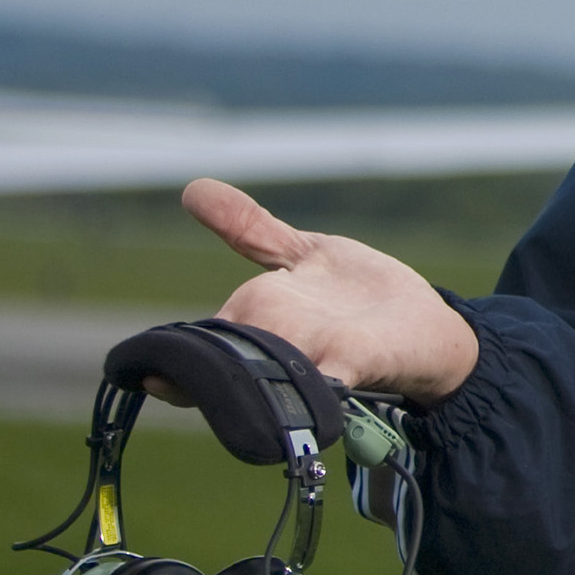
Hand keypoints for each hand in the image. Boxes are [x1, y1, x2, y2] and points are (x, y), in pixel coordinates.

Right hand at [148, 178, 480, 405]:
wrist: (427, 326)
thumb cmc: (359, 297)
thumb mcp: (302, 253)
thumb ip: (249, 229)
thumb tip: (194, 188)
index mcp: (257, 314)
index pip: (199, 341)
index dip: (172, 357)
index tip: (147, 367)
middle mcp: (278, 342)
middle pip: (225, 360)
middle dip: (206, 367)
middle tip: (177, 376)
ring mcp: (314, 356)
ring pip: (263, 374)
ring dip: (248, 376)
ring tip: (231, 378)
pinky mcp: (355, 362)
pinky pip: (326, 382)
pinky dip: (315, 387)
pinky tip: (309, 383)